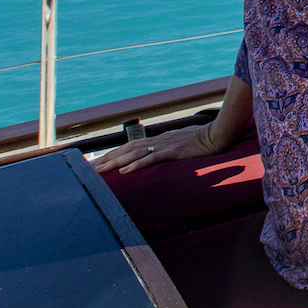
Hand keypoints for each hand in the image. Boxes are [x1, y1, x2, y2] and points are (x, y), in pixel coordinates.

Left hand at [92, 123, 230, 174]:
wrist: (218, 134)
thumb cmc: (203, 140)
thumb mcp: (181, 143)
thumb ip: (169, 148)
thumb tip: (159, 154)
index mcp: (158, 140)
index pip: (130, 147)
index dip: (113, 154)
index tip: (98, 162)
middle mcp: (157, 141)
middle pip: (126, 150)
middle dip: (106, 159)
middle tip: (88, 168)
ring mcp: (164, 146)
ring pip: (133, 155)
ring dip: (115, 163)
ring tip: (99, 171)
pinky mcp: (172, 153)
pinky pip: (151, 160)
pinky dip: (136, 166)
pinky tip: (125, 172)